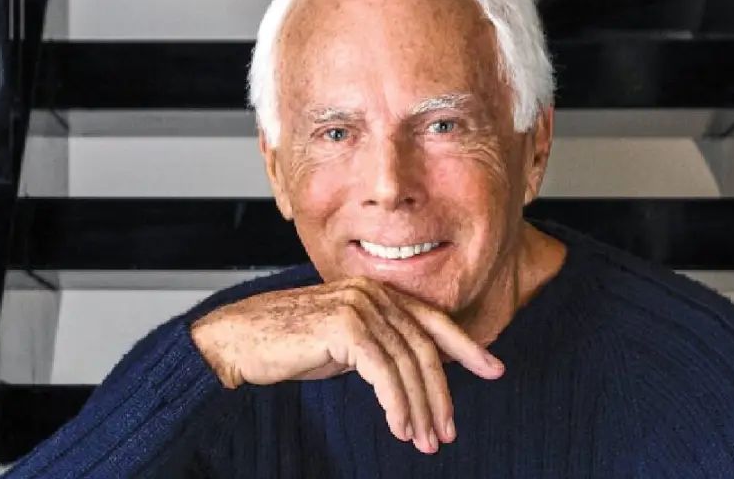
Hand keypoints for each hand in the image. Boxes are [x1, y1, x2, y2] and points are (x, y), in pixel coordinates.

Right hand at [190, 276, 504, 453]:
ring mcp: (360, 306)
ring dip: (419, 408)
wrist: (239, 341)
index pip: (433, 321)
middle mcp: (373, 293)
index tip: (494, 369)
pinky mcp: (345, 326)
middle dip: (441, 393)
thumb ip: (381, 348)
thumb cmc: (287, 345)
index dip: (467, 347)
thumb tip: (417, 373)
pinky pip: (384, 372)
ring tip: (424, 441)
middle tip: (448, 431)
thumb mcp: (346, 345)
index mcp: (377, 292)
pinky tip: (400, 427)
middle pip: (425, 347)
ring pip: (407, 364)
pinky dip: (397, 404)